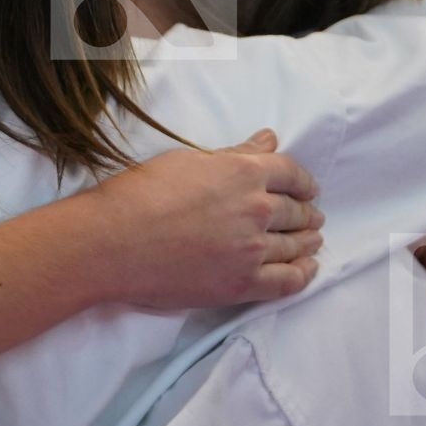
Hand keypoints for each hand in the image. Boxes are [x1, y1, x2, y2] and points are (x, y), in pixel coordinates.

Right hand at [84, 129, 323, 309]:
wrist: (114, 242)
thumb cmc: (141, 194)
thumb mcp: (187, 161)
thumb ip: (234, 154)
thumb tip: (268, 141)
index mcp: (244, 173)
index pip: (291, 174)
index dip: (304, 182)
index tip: (308, 188)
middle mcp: (257, 209)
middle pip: (297, 211)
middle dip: (306, 213)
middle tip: (310, 217)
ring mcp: (252, 250)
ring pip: (296, 246)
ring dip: (308, 241)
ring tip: (311, 241)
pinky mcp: (242, 284)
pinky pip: (287, 282)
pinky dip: (303, 275)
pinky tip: (307, 268)